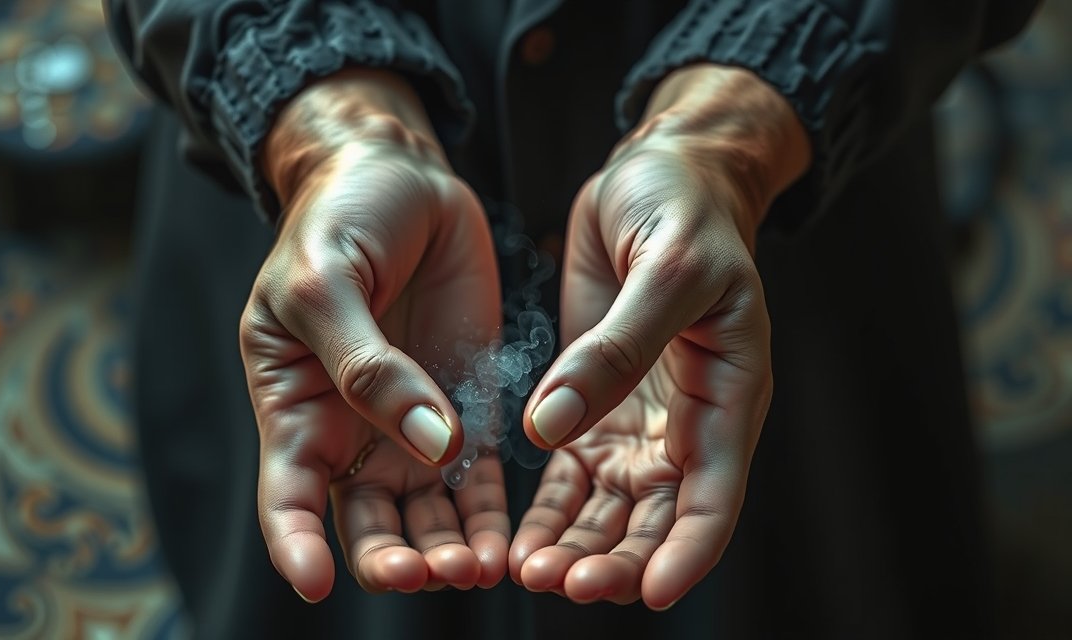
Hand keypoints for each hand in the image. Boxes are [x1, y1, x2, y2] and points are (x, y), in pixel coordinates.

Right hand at [240, 70, 507, 601]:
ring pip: (425, 517)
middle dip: (394, 559)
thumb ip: (367, 367)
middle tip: (430, 571)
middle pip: (365, 522)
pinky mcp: (466, 410)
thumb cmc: (336, 222)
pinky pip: (476, 482)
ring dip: (448, 550)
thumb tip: (425, 442)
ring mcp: (411, 425)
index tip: (315, 582)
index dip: (294, 545)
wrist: (396, 178)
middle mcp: (349, 431)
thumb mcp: (328, 284)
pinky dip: (489, 520)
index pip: (288, 494)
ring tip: (478, 566)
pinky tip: (507, 547)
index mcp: (294, 404)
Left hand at [510, 65, 810, 608]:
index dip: (688, 550)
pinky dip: (550, 514)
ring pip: (610, 510)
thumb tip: (551, 429)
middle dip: (617, 560)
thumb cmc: (684, 210)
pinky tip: (519, 542)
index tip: (652, 594)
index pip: (715, 493)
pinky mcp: (595, 405)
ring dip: (576, 546)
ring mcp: (639, 421)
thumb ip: (617, 352)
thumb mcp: (665, 270)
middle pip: (657, 518)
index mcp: (730, 392)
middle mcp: (688, 423)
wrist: (660, 174)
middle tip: (562, 583)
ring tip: (531, 573)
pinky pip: (571, 478)